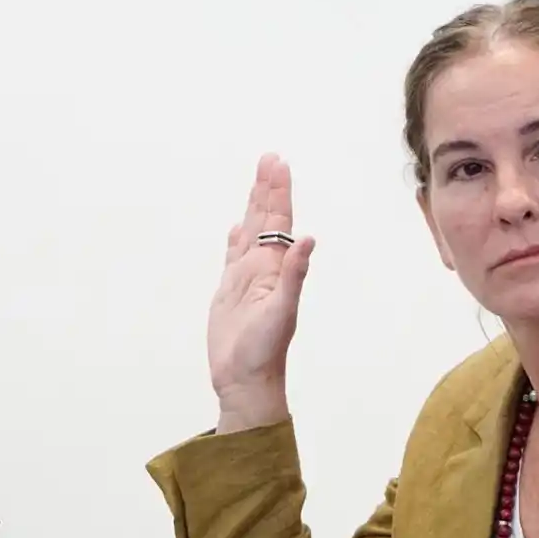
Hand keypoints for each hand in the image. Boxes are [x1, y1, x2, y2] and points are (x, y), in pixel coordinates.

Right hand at [208, 153, 315, 416]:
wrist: (246, 379)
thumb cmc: (265, 351)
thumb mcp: (282, 311)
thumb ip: (295, 275)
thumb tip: (309, 239)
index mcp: (276, 269)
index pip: (278, 222)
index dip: (278, 192)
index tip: (278, 163)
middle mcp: (263, 269)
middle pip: (266, 220)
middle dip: (268, 188)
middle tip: (271, 157)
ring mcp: (246, 279)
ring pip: (250, 233)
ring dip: (254, 206)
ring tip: (258, 180)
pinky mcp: (229, 292)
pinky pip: (233, 257)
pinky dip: (236, 239)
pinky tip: (238, 227)